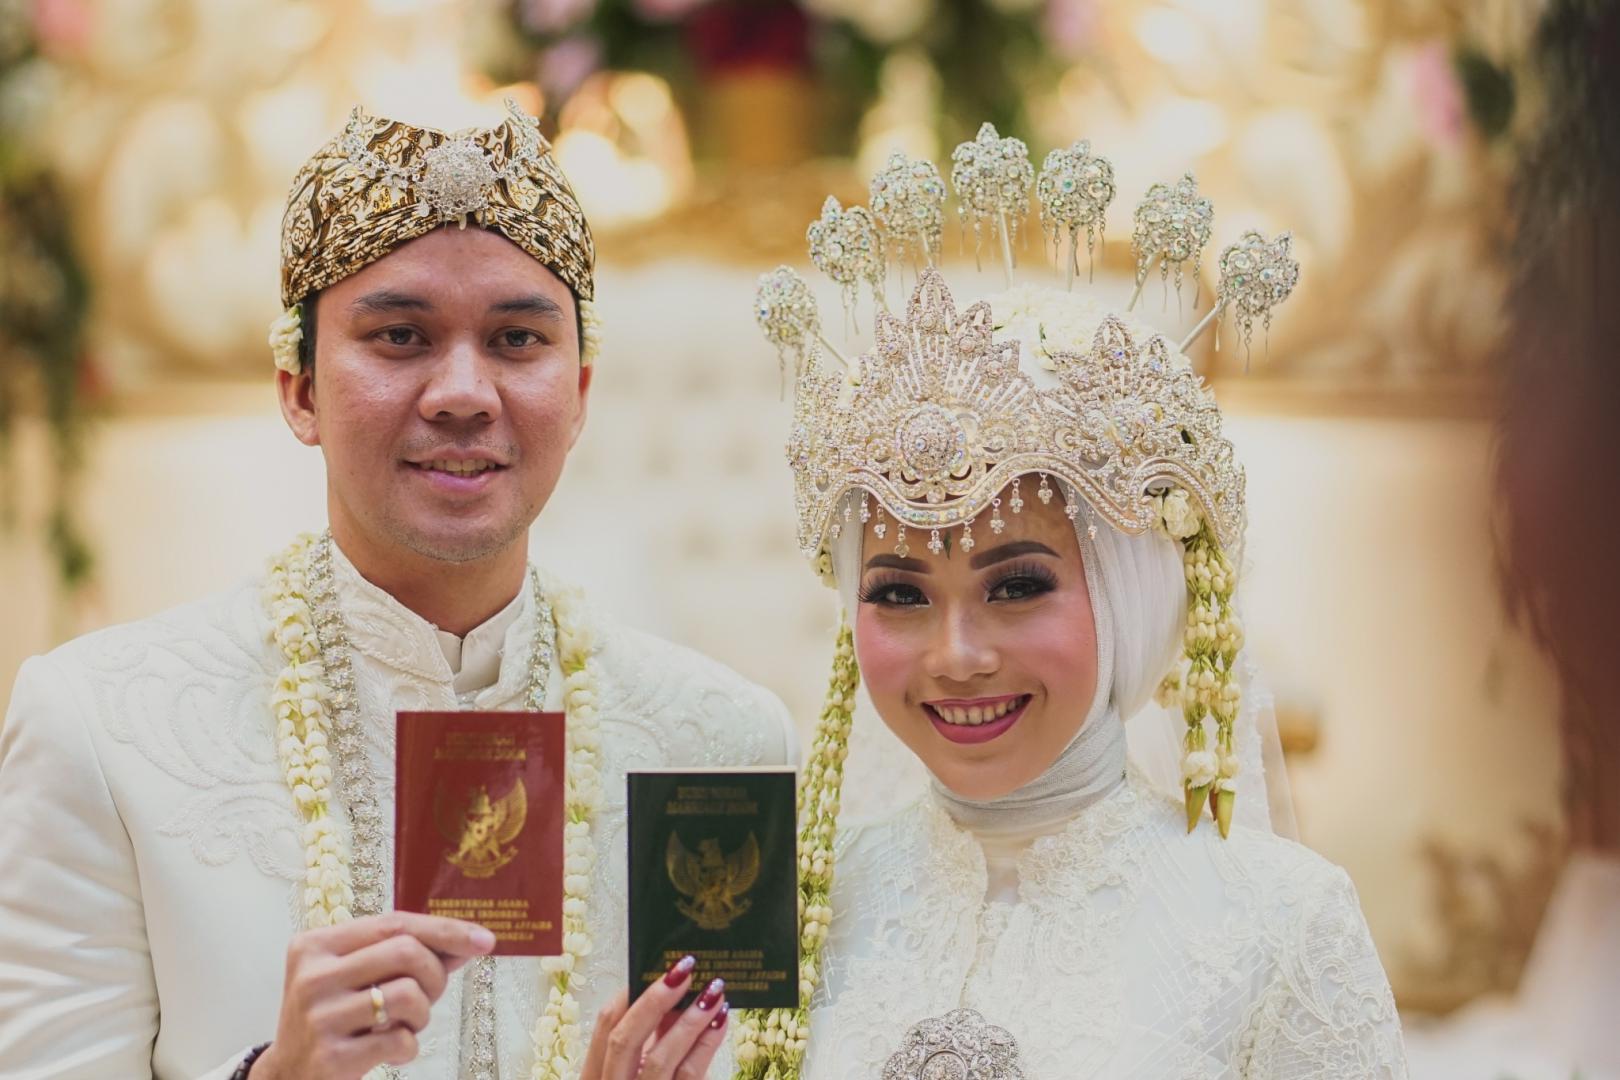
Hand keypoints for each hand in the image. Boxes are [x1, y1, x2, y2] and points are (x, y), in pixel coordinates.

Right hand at [249, 911, 495, 1079]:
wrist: (286, 1077)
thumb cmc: (332, 1017)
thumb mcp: (357, 978)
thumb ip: (405, 957)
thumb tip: (468, 943)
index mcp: (316, 945)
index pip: (394, 923)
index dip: (445, 930)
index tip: (484, 940)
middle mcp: (313, 976)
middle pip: (406, 952)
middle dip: (434, 975)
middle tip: (428, 997)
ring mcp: (319, 1017)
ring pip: (408, 995)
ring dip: (422, 1015)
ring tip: (404, 1025)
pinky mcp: (331, 1057)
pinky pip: (400, 1039)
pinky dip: (409, 1046)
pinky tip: (391, 1051)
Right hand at [581, 955, 730, 1079]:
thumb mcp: (633, 1071)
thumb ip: (647, 1044)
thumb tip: (674, 1000)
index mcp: (596, 1078)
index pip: (603, 1028)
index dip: (629, 994)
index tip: (654, 968)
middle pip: (625, 1040)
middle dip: (655, 1001)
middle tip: (685, 970)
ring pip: (660, 1060)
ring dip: (689, 1021)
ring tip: (714, 992)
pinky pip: (689, 1077)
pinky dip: (706, 1046)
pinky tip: (720, 1023)